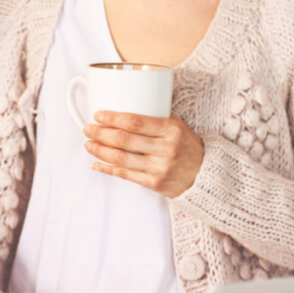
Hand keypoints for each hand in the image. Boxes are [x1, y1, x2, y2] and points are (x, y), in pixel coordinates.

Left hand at [84, 111, 203, 197]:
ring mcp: (160, 168)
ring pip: (121, 159)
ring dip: (100, 150)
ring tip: (88, 143)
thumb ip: (155, 117)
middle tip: (88, 128)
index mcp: (171, 130)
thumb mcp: (177, 126)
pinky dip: (107, 169)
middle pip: (124, 140)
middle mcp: (166, 149)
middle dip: (100, 133)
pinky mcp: (154, 184)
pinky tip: (96, 163)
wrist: (205, 175)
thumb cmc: (186, 146)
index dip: (113, 118)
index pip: (136, 122)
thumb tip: (122, 107)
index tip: (98, 115)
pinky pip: (124, 175)